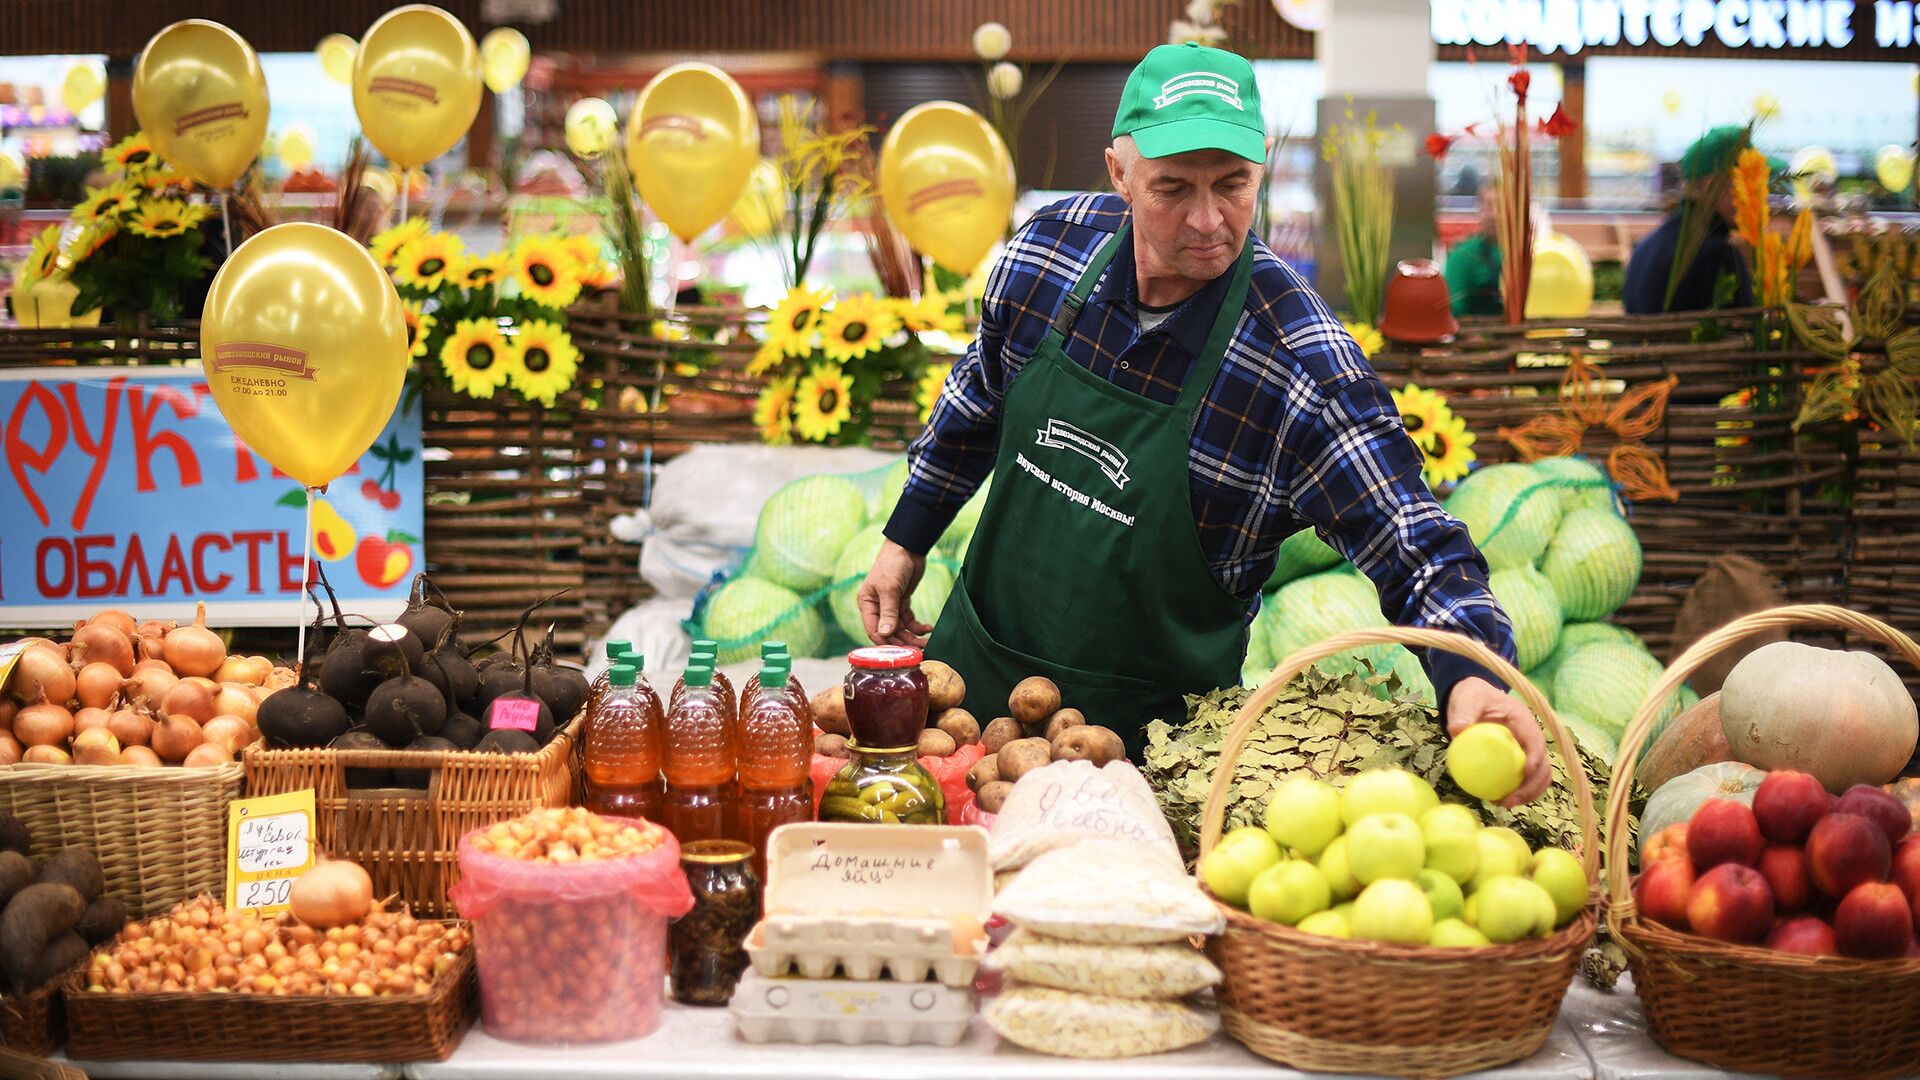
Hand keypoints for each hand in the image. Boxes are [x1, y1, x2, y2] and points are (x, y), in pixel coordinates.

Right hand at [858, 540, 932, 646]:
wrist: (908, 547)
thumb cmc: (893, 564)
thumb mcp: (889, 588)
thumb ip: (888, 612)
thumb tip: (884, 634)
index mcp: (867, 604)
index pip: (873, 630)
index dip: (885, 643)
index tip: (900, 652)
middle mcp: (877, 608)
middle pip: (888, 633)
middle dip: (903, 642)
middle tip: (918, 650)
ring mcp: (890, 606)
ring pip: (900, 629)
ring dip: (912, 636)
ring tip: (927, 642)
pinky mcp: (903, 603)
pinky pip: (909, 620)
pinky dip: (918, 626)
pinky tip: (928, 628)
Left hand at [1446, 676, 1550, 806]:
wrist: (1473, 698)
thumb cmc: (1472, 696)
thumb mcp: (1466, 699)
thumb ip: (1463, 712)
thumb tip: (1457, 729)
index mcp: (1523, 720)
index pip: (1536, 741)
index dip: (1535, 758)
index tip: (1524, 773)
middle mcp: (1530, 737)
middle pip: (1544, 765)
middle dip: (1532, 786)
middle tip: (1509, 800)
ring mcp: (1526, 749)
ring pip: (1539, 776)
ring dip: (1528, 794)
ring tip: (1504, 804)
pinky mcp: (1518, 759)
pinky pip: (1523, 778)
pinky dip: (1517, 791)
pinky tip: (1498, 799)